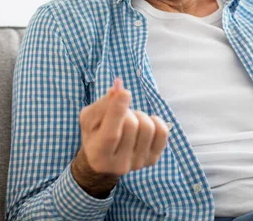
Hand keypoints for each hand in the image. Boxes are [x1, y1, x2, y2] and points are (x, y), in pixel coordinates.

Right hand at [73, 78, 168, 195]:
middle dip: (126, 111)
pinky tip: (144, 123)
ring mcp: (137, 163)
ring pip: (148, 127)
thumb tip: (119, 88)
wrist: (105, 157)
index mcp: (98, 155)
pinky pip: (162, 132)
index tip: (124, 92)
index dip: (118, 111)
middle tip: (120, 114)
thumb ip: (102, 104)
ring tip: (130, 120)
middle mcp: (119, 165)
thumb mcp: (89, 118)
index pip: (112, 134)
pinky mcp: (152, 159)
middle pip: (131, 125)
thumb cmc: (95, 133)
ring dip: (139, 116)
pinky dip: (155, 121)